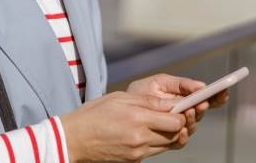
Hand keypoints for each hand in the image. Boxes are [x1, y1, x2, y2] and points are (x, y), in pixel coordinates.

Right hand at [60, 91, 187, 162]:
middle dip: (177, 124)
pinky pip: (153, 151)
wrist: (74, 139)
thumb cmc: (94, 114)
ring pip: (167, 144)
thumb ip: (148, 102)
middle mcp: (141, 138)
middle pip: (175, 134)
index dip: (181, 113)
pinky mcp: (134, 161)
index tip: (179, 107)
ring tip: (155, 123)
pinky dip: (154, 142)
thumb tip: (171, 103)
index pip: (176, 121)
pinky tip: (143, 133)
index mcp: (138, 119)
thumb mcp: (119, 98)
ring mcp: (138, 152)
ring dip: (166, 134)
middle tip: (170, 114)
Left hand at [128, 73, 228, 137]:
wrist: (119, 109)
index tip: (224, 91)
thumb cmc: (140, 94)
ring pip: (192, 126)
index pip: (206, 99)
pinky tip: (182, 129)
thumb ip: (179, 84)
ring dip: (193, 119)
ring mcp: (177, 127)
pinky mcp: (168, 139)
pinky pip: (180, 141)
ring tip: (189, 111)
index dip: (217, 96)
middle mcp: (184, 114)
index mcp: (184, 99)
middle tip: (203, 103)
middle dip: (204, 107)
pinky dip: (182, 136)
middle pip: (201, 113)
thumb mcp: (158, 83)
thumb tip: (201, 85)